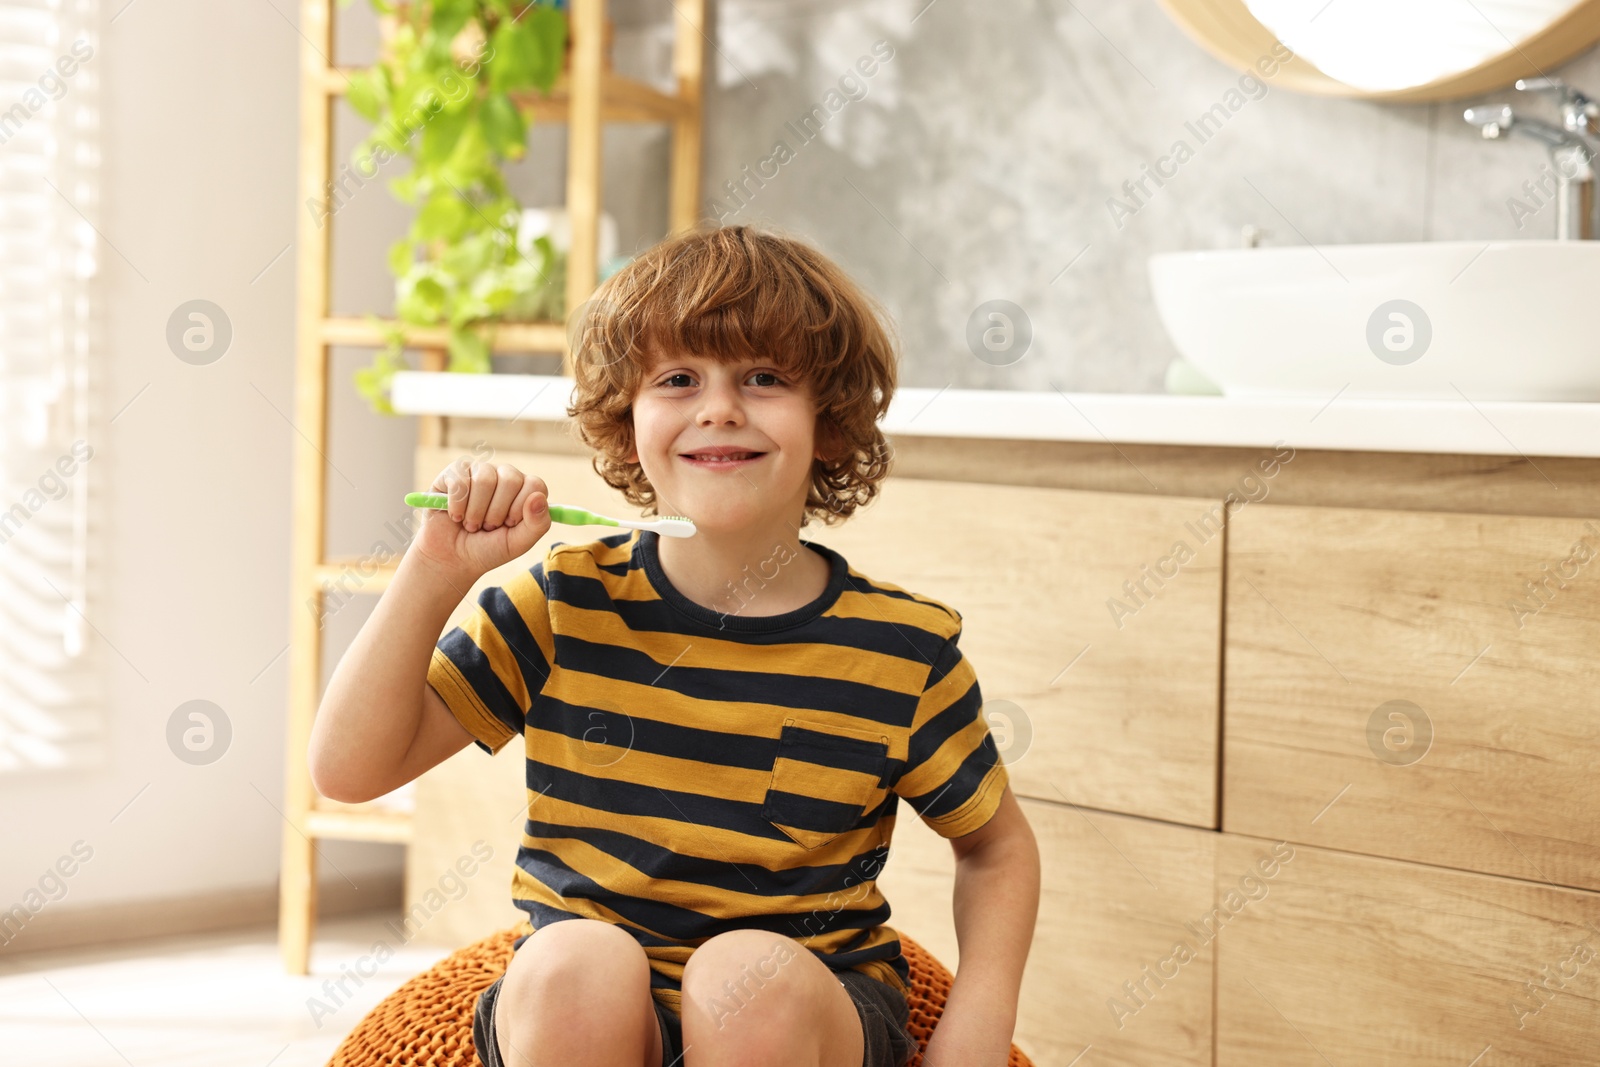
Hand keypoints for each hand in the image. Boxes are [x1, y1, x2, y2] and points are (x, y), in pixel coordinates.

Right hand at [409, 458, 550, 583]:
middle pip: (510, 480)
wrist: (451, 558)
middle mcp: (504, 476)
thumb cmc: (487, 549)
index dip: (520, 509)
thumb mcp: (518, 543)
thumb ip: (538, 524)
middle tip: (488, 526)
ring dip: (475, 512)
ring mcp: (480, 471)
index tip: (509, 524)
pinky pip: (460, 481)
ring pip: (484, 479)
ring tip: (471, 524)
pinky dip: (457, 506)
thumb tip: (539, 497)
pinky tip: (455, 516)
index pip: (535, 485)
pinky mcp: (455, 472)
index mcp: (524, 490)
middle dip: (496, 512)